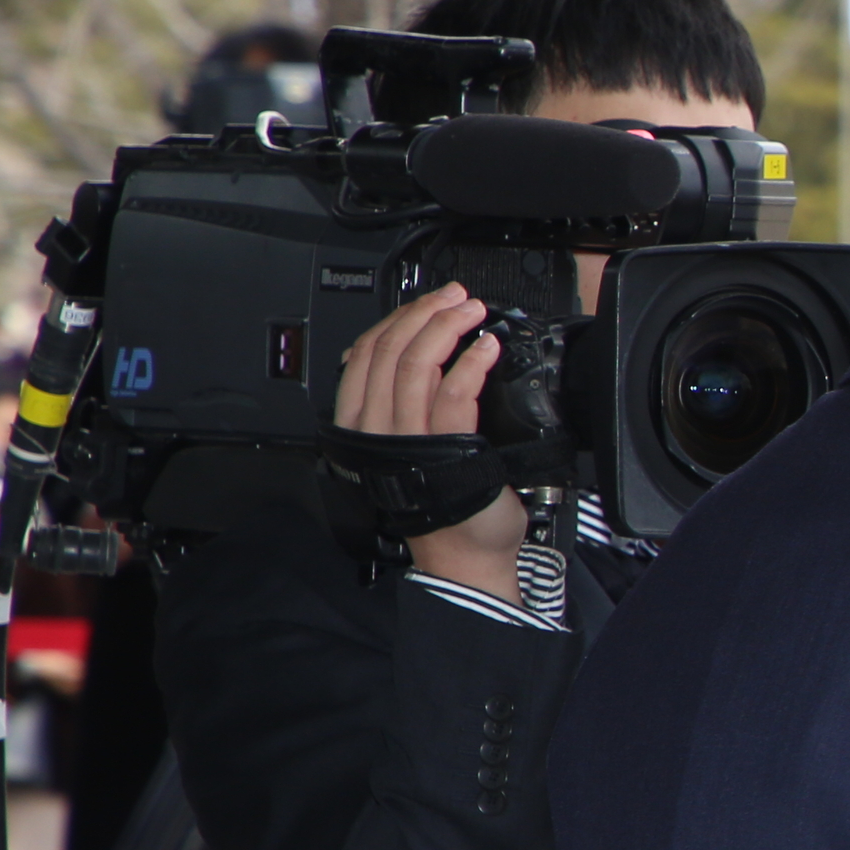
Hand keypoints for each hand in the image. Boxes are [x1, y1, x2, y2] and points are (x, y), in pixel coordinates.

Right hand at [336, 286, 520, 600]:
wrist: (466, 552)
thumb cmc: (445, 497)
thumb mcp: (409, 439)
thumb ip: (404, 400)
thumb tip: (419, 352)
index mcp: (362, 421)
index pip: (367, 353)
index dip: (398, 318)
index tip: (430, 302)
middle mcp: (377, 428)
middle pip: (390, 351)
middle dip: (426, 313)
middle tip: (457, 297)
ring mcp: (409, 438)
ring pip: (416, 365)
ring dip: (447, 328)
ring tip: (473, 311)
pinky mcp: (445, 448)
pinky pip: (452, 394)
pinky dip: (470, 364)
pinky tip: (487, 348)